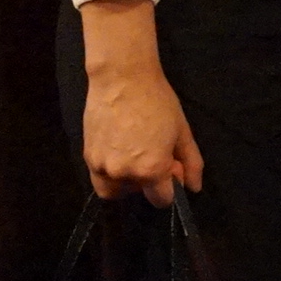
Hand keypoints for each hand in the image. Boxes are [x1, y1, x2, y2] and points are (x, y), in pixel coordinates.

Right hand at [78, 0, 202, 207]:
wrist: (122, 80)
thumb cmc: (158, 103)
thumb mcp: (182, 133)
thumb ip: (191, 163)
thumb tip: (194, 188)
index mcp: (150, 170)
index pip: (161, 200)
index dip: (170, 188)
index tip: (171, 168)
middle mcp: (123, 174)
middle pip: (137, 194)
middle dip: (147, 182)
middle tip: (153, 156)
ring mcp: (100, 167)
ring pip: (113, 190)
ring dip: (126, 181)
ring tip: (134, 154)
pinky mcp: (86, 157)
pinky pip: (98, 177)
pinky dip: (110, 172)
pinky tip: (120, 149)